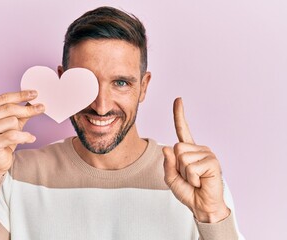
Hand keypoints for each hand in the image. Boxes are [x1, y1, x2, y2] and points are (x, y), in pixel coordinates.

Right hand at [0, 90, 44, 174]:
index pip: (3, 99)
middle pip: (9, 108)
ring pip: (12, 121)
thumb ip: (21, 111)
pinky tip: (31, 138)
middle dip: (28, 109)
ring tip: (19, 135)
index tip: (35, 93)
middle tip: (42, 108)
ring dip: (20, 128)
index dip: (20, 95)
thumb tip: (34, 100)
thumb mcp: (13, 123)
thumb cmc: (3, 140)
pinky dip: (25, 137)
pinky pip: (13, 135)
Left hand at [163, 98, 229, 222]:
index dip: (179, 115)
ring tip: (195, 180)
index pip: (182, 130)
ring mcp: (207, 154)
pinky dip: (192, 178)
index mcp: (189, 151)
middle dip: (178, 167)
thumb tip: (167, 148)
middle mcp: (199, 149)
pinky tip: (201, 182)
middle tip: (189, 177)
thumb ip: (168, 164)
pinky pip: (192, 167)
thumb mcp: (171, 178)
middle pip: (177, 148)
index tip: (178, 99)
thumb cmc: (189, 191)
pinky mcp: (212, 161)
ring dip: (185, 174)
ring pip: (183, 158)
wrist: (202, 206)